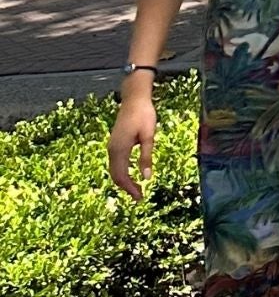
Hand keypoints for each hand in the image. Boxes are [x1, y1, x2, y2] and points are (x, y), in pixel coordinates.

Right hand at [109, 83, 157, 199]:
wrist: (134, 98)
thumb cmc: (144, 115)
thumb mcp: (149, 136)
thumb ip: (146, 157)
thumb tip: (146, 178)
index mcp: (119, 149)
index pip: (121, 176)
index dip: (130, 189)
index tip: (140, 197)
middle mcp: (112, 150)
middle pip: (115, 175)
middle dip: (126, 188)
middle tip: (139, 197)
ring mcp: (112, 146)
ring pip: (114, 170)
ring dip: (124, 181)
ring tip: (137, 189)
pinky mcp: (114, 143)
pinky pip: (115, 163)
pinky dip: (122, 172)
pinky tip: (131, 175)